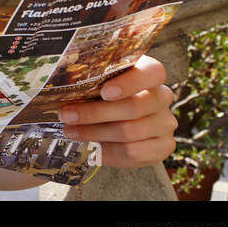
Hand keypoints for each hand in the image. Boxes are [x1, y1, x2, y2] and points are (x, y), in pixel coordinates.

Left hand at [59, 55, 177, 166]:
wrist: (123, 116)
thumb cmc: (106, 91)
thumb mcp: (101, 79)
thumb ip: (92, 79)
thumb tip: (62, 86)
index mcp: (151, 73)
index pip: (152, 73)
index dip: (129, 83)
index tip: (104, 92)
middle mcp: (163, 97)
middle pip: (134, 107)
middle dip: (95, 113)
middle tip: (66, 115)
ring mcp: (165, 123)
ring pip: (129, 132)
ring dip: (94, 133)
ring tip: (70, 131)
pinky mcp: (163, 146)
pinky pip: (134, 153)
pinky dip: (107, 152)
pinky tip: (90, 147)